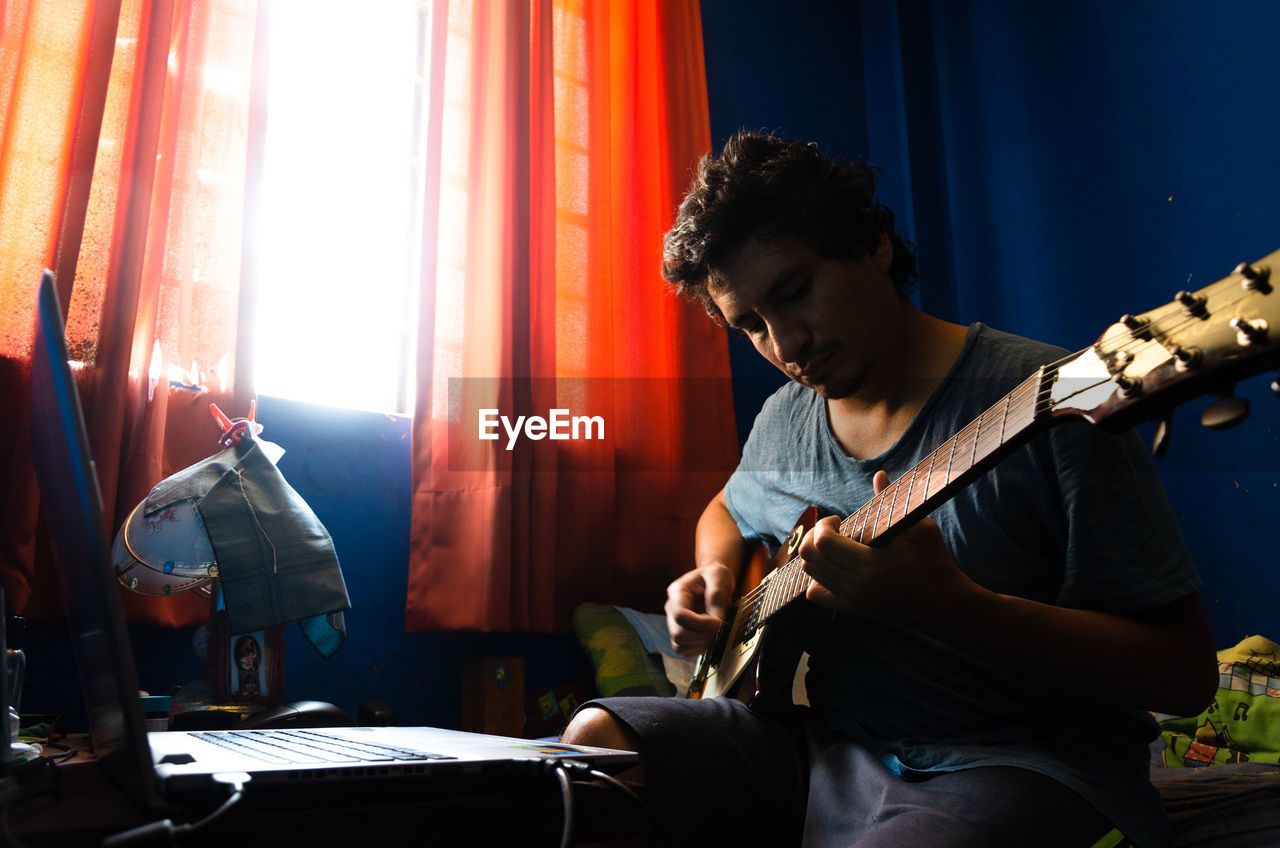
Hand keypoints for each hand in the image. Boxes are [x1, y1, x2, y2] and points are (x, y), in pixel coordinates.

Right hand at [665, 564, 734, 657]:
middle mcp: (671, 608)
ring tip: (715, 633)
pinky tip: (709, 639)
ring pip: (679, 644)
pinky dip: (698, 649)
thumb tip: (717, 619)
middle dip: (702, 635)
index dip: (700, 623)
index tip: (719, 623)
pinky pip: (683, 650)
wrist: (713, 580)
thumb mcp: (719, 576)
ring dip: (700, 644)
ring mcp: (674, 622)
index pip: (680, 614)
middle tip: (720, 628)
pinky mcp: (680, 633)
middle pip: (678, 633)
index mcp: (677, 592)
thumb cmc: (714, 576)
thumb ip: (717, 595)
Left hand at [799, 470, 975, 624]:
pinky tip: (835, 566)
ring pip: (809, 573)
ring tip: (836, 544)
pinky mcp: (851, 609)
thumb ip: (892, 501)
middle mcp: (856, 586)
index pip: (822, 543)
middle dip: (815, 536)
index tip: (840, 519)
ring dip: (816, 553)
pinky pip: (815, 594)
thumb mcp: (918, 527)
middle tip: (834, 529)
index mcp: (871, 565)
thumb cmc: (934, 560)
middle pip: (809, 557)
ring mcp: (852, 601)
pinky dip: (817, 577)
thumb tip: (878, 474)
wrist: (942, 601)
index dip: (824, 524)